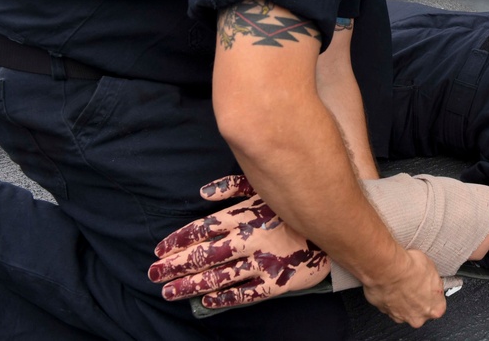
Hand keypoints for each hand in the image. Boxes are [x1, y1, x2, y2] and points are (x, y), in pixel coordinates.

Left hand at [148, 175, 330, 309]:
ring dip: (191, 284)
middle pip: (206, 255)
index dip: (179, 241)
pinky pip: (246, 294)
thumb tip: (202, 194)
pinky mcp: (277, 282)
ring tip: (169, 291)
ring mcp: (263, 263)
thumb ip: (233, 187)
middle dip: (176, 265)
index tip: (159, 251)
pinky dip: (224, 298)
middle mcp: (251, 239)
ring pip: (220, 276)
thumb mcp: (266, 188)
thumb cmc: (296, 204)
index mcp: (247, 215)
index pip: (204, 229)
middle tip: (153, 273)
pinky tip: (206, 301)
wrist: (335, 226)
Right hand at [362, 248, 446, 327]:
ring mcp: (400, 316)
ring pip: (404, 308)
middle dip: (416, 298)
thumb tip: (429, 277)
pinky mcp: (384, 311)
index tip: (427, 284)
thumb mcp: (432, 268)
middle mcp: (418, 317)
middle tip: (413, 283)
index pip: (437, 303)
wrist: (390, 269)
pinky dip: (389, 296)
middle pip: (420, 309)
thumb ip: (432, 280)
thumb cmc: (411, 269)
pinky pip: (389, 304)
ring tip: (400, 282)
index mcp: (435, 308)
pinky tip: (390, 284)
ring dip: (402, 297)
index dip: (431, 292)